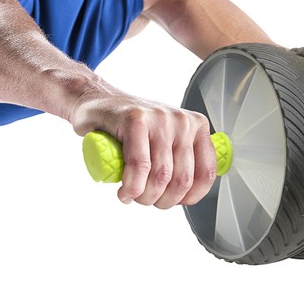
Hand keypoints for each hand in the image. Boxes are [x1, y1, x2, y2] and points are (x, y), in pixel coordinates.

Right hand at [71, 92, 217, 208]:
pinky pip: (140, 166)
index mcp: (196, 126)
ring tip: (133, 195)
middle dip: (162, 201)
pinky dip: (132, 187)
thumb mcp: (165, 139)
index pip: (205, 173)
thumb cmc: (129, 126)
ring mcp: (159, 118)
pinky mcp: (135, 119)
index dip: (188, 197)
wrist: (97, 103)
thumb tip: (189, 191)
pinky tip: (125, 192)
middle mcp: (182, 120)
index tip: (172, 201)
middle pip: (181, 179)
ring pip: (161, 176)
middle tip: (145, 200)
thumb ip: (182, 160)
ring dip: (145, 197)